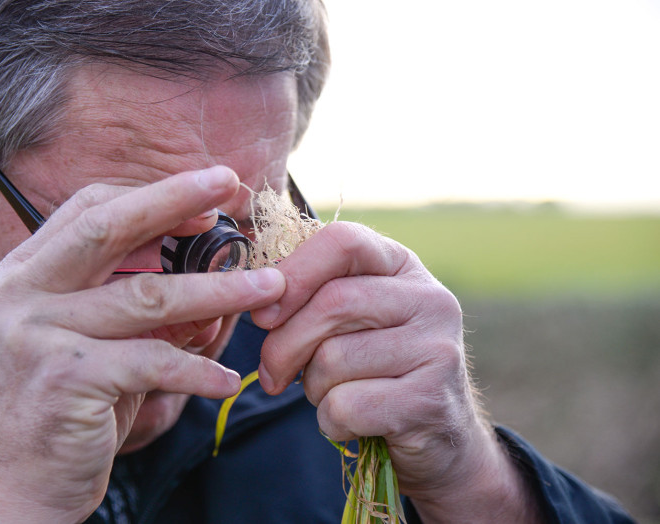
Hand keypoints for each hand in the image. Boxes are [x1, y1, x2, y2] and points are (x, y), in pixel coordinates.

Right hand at [0, 166, 285, 522]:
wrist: (20, 485)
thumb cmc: (69, 404)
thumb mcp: (96, 340)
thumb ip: (136, 301)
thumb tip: (213, 272)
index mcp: (26, 272)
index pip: (88, 209)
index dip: (149, 195)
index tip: (205, 194)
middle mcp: (21, 293)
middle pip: (108, 228)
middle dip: (174, 199)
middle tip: (229, 182)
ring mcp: (37, 333)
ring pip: (147, 297)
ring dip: (218, 292)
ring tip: (268, 289)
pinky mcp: (65, 377)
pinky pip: (153, 362)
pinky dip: (199, 370)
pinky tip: (228, 380)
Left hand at [250, 221, 541, 522]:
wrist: (439, 438)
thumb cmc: (377, 371)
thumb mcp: (352, 321)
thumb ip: (314, 297)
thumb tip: (259, 302)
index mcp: (404, 267)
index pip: (344, 242)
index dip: (294, 273)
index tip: (262, 314)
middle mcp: (431, 299)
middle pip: (332, 302)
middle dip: (284, 344)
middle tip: (271, 374)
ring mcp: (438, 349)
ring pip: (333, 359)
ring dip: (313, 388)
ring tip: (333, 395)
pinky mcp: (429, 400)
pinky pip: (345, 406)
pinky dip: (331, 421)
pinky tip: (352, 423)